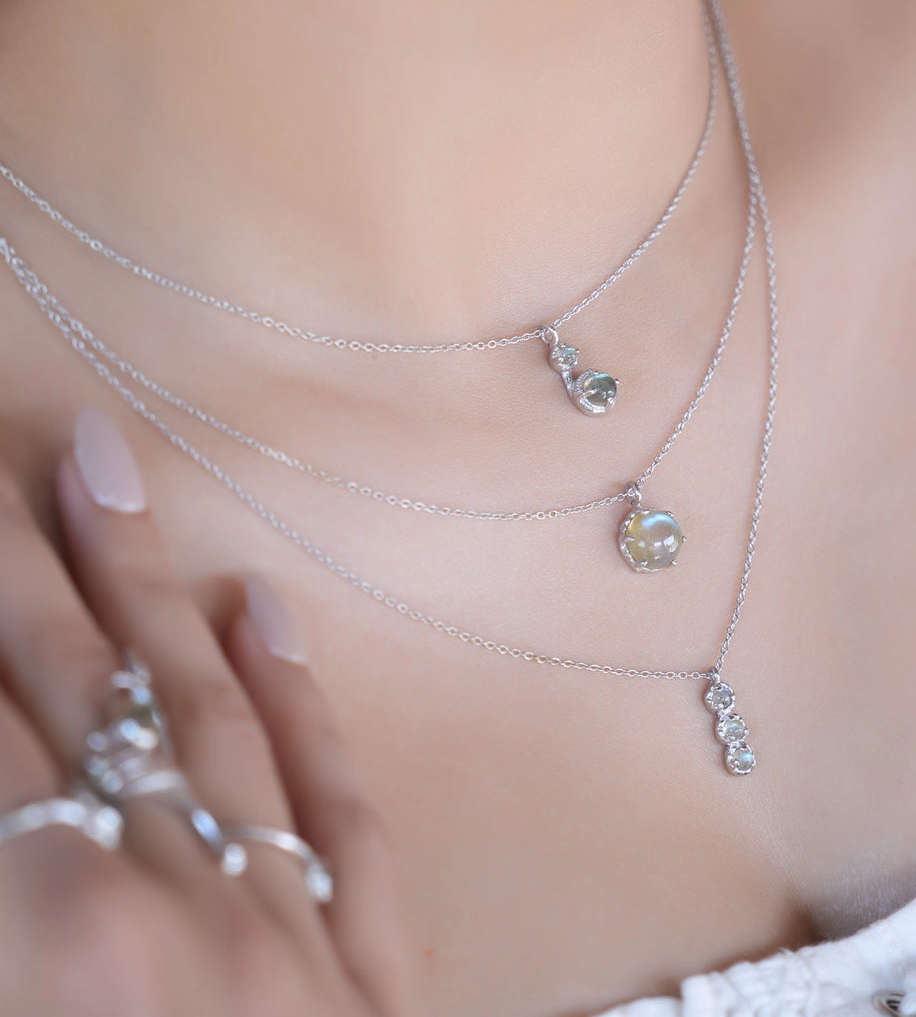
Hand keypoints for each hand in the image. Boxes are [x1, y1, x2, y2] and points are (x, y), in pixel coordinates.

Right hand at [0, 407, 418, 1015]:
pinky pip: (337, 814)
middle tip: (19, 459)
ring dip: (146, 591)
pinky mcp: (373, 975)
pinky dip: (299, 706)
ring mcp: (291, 934)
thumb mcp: (5, 994)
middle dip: (30, 564)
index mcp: (51, 941)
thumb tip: (3, 774)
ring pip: (209, 720)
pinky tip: (265, 608)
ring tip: (107, 475)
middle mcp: (176, 909)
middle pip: (83, 690)